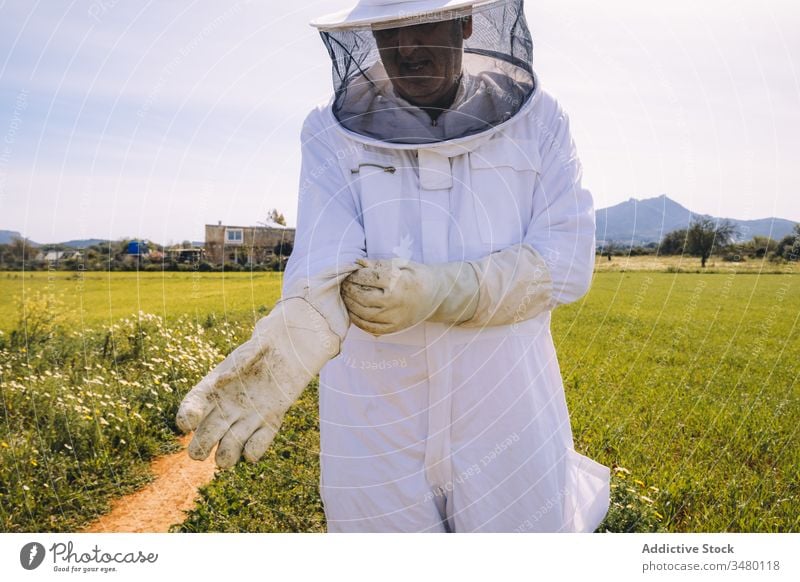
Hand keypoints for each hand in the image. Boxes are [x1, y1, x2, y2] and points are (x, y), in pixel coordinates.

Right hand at [176, 298, 337, 467]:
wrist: (291, 350)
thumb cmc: (269, 344)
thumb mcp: (257, 346)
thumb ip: (243, 359)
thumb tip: (223, 380)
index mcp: (213, 388)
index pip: (191, 407)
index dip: (186, 418)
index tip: (189, 423)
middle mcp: (225, 408)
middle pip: (203, 438)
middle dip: (200, 448)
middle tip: (202, 450)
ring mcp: (245, 420)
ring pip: (227, 451)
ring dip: (225, 456)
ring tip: (229, 455)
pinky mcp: (267, 425)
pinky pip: (254, 449)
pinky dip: (252, 452)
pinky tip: (254, 445)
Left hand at [341, 257, 478, 334]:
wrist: (436, 296)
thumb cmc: (416, 276)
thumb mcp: (402, 264)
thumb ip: (379, 263)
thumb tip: (358, 262)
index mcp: (398, 282)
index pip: (368, 277)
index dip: (355, 275)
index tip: (350, 272)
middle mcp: (396, 302)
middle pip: (362, 296)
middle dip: (349, 289)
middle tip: (344, 284)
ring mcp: (394, 317)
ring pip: (363, 313)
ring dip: (350, 304)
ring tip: (346, 296)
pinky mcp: (394, 328)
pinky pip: (370, 327)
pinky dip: (357, 320)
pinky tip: (353, 311)